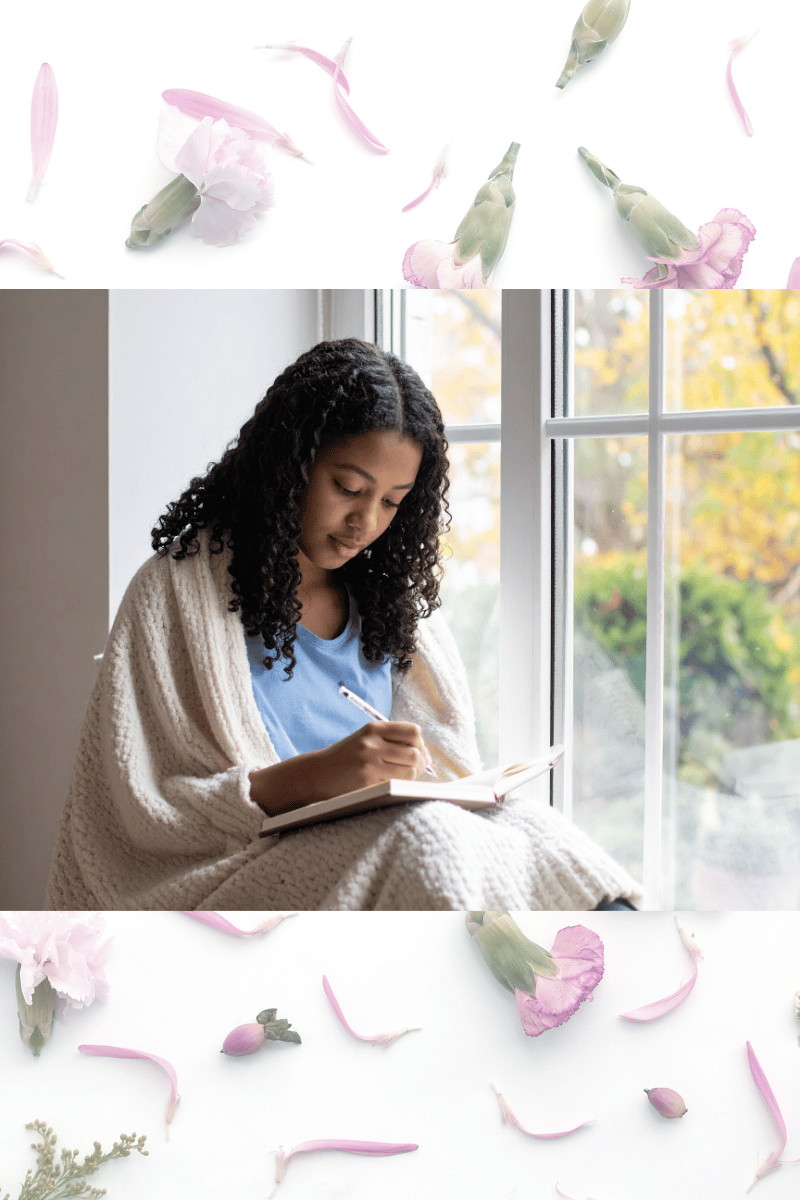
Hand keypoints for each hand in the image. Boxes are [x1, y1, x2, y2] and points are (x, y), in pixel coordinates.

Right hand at [249, 722, 427, 816]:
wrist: (316, 773)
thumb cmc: (345, 757)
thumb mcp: (365, 739)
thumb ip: (390, 740)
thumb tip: (424, 753)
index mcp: (373, 728)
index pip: (413, 732)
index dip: (420, 744)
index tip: (418, 753)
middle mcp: (372, 743)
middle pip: (415, 753)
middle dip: (419, 764)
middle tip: (414, 770)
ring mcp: (369, 763)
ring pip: (410, 771)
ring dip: (411, 777)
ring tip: (401, 778)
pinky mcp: (367, 782)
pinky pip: (396, 784)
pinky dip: (399, 786)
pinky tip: (390, 785)